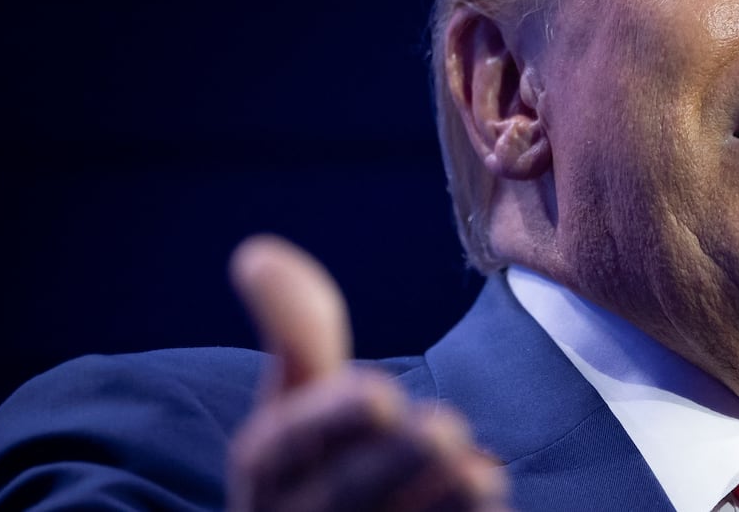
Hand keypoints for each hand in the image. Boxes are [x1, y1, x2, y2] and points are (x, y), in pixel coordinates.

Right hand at [227, 235, 507, 511]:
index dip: (330, 420)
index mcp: (265, 472)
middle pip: (343, 498)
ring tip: (477, 475)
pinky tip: (482, 510)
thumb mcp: (304, 406)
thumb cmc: (326, 472)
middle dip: (403, 458)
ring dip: (448, 501)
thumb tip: (256, 252)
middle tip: (443, 428)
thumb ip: (299, 336)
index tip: (380, 392)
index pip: (281, 449)